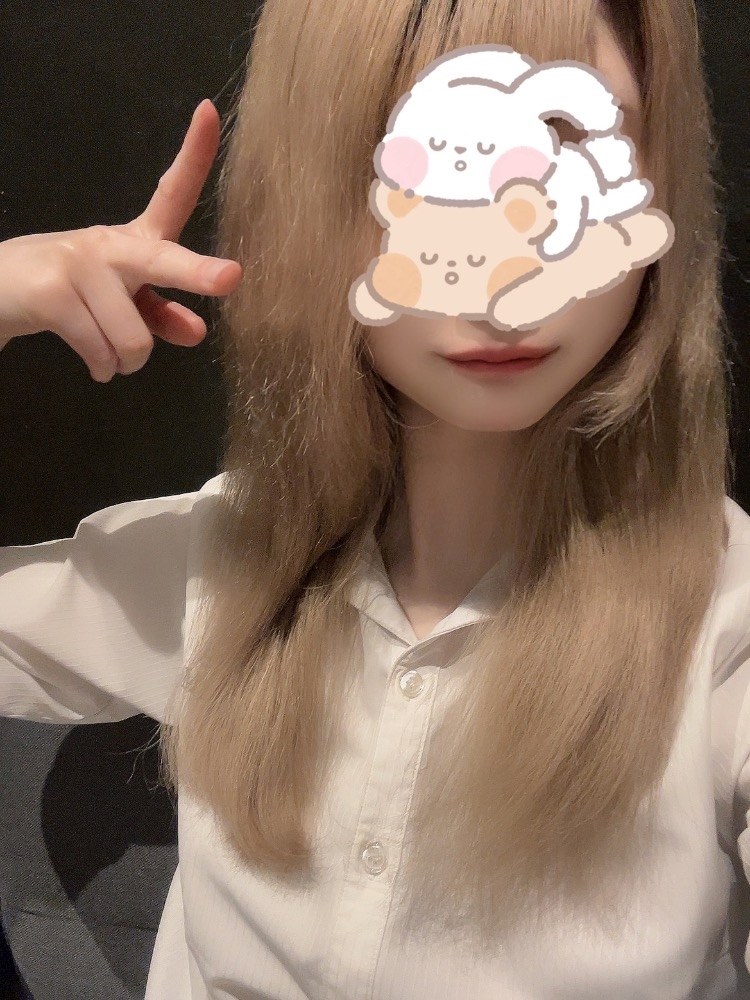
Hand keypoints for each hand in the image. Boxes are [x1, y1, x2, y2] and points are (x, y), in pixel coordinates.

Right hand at [0, 99, 241, 381]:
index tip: (209, 112)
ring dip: (125, 362)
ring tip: (108, 353)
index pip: (171, 193)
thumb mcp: (123, 304)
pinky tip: (93, 361)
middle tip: (231, 276)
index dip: (194, 155)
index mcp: (135, 240)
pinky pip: (102, 351)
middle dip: (198, 273)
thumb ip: (161, 316)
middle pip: (162, 261)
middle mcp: (111, 244)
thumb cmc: (73, 294)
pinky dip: (102, 368)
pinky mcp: (53, 293)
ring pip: (135, 340)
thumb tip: (197, 332)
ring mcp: (79, 264)